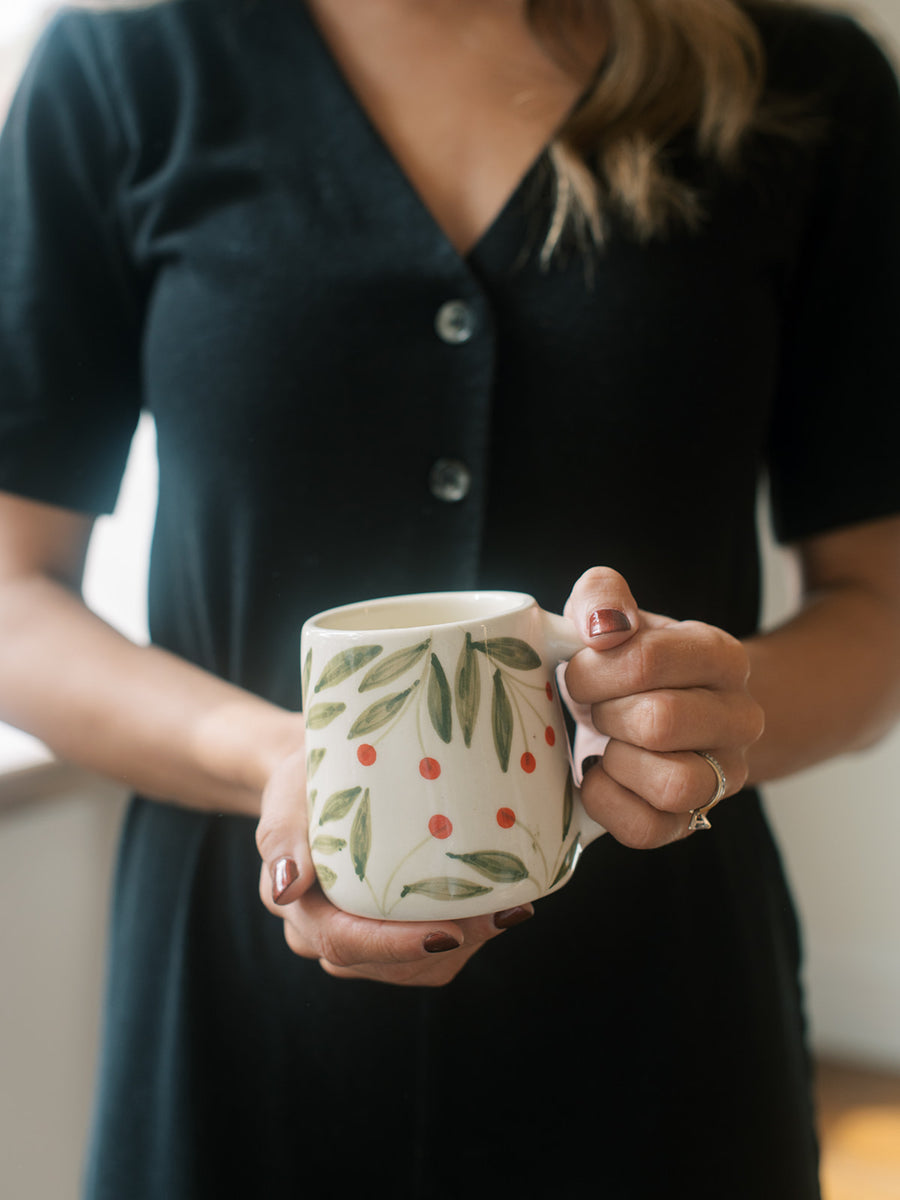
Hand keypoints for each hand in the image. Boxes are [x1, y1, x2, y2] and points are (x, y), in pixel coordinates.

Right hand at [255, 746, 532, 985]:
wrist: (318, 779)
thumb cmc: (306, 781)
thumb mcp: (287, 794)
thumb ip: (282, 836)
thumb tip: (285, 888)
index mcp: (299, 908)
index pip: (344, 941)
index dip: (397, 944)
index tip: (449, 931)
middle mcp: (324, 937)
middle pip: (388, 963)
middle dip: (449, 944)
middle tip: (504, 911)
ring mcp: (360, 943)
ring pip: (416, 967)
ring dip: (466, 943)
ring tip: (510, 907)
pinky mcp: (390, 937)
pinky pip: (431, 957)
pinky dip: (467, 937)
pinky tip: (497, 907)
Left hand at [562, 567, 764, 847]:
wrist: (658, 709)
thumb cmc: (626, 661)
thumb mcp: (612, 614)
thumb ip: (602, 596)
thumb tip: (605, 625)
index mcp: (721, 656)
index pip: (649, 659)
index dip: (594, 668)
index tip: (580, 669)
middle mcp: (739, 718)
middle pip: (660, 722)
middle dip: (605, 713)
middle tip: (595, 707)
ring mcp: (725, 776)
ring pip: (674, 785)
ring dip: (618, 761)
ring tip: (606, 743)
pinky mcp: (694, 821)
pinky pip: (649, 829)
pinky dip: (608, 803)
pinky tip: (600, 776)